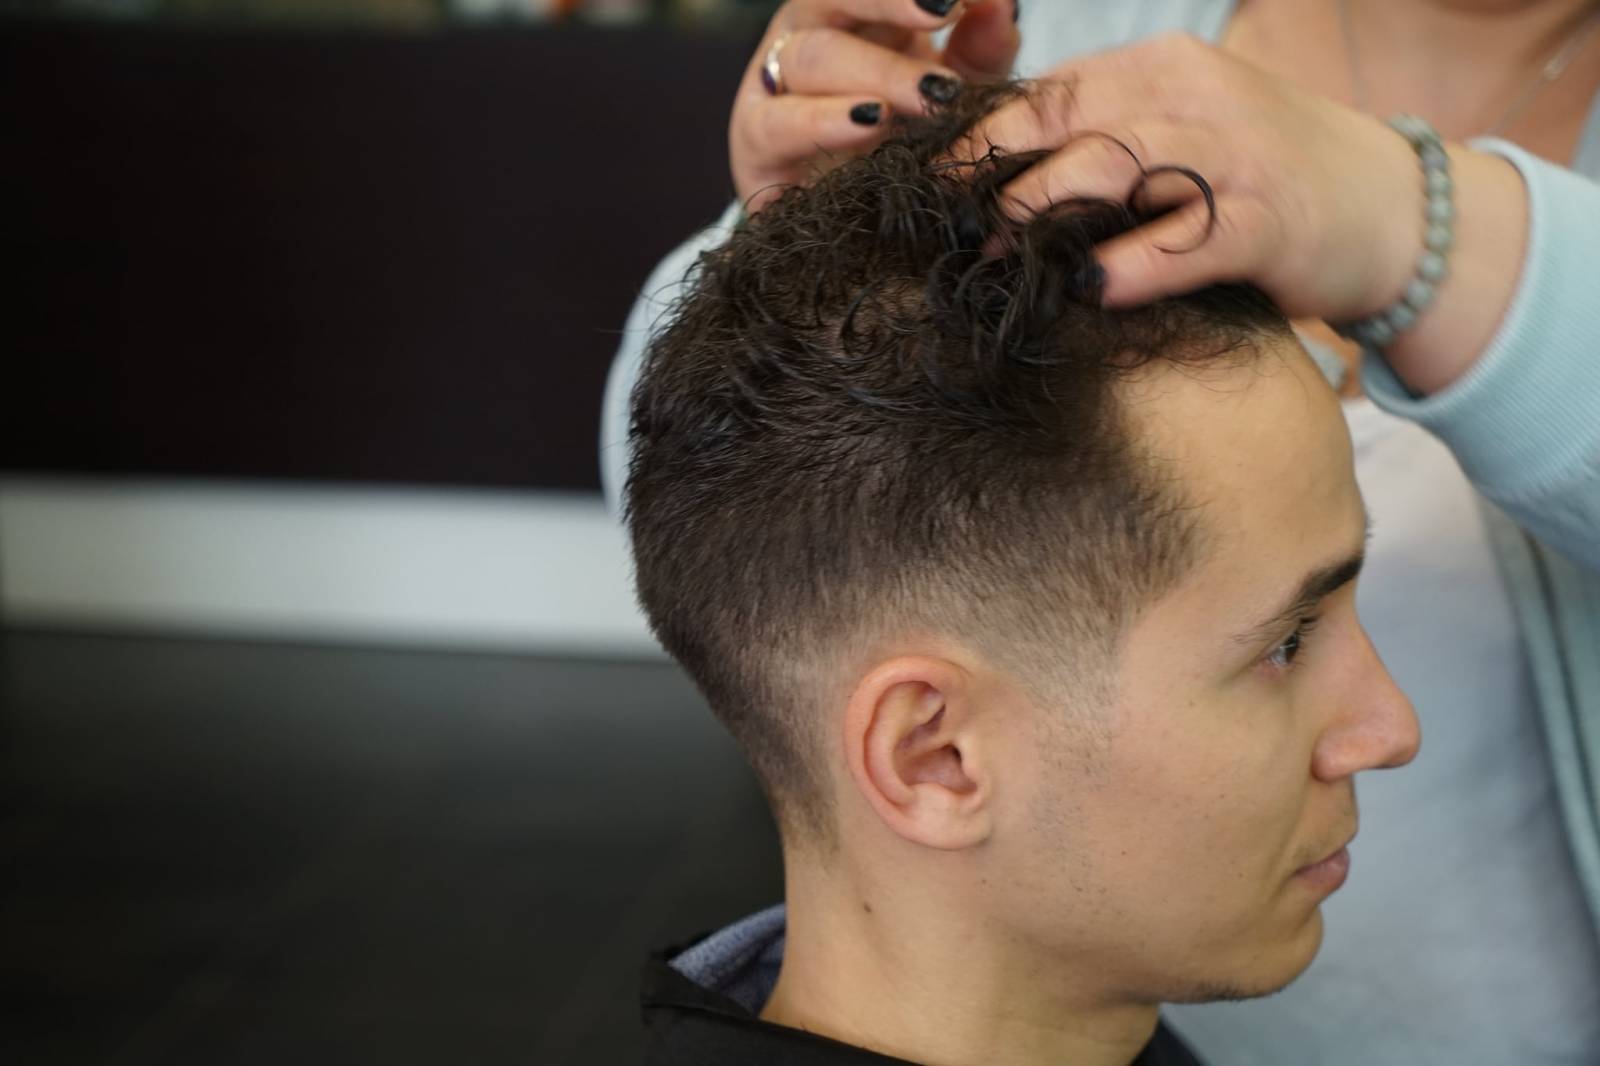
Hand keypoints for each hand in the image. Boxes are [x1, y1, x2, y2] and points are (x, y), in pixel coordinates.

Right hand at [732, 0, 1019, 211]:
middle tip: (949, 15)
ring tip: (929, 95)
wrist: (845, 232)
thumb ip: (979, 50)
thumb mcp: (952, 93)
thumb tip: (1003, 6)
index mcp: (855, 13)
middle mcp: (808, 33)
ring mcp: (775, 84)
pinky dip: (823, 119)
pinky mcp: (755, 140)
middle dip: (895, 5)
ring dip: (875, 73)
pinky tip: (870, 120)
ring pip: (812, 56)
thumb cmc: (898, 147)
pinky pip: (779, 122)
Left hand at [976, 33, 1528, 393]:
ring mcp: (1237, 157)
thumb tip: (1005, 173)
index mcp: (1169, 66)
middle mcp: (1199, 97)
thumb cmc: (1268, 175)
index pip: (1058, 89)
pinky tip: (1090, 288)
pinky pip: (1187, 238)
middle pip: (1074, 120)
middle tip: (953, 222)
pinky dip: (1133, 264)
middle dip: (1003, 172)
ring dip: (1046, 210)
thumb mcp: (1188, 128)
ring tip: (998, 252)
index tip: (935, 177)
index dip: (989, 134)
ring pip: (1118, 165)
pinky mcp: (1269, 222)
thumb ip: (1112, 135)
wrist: (1395, 209)